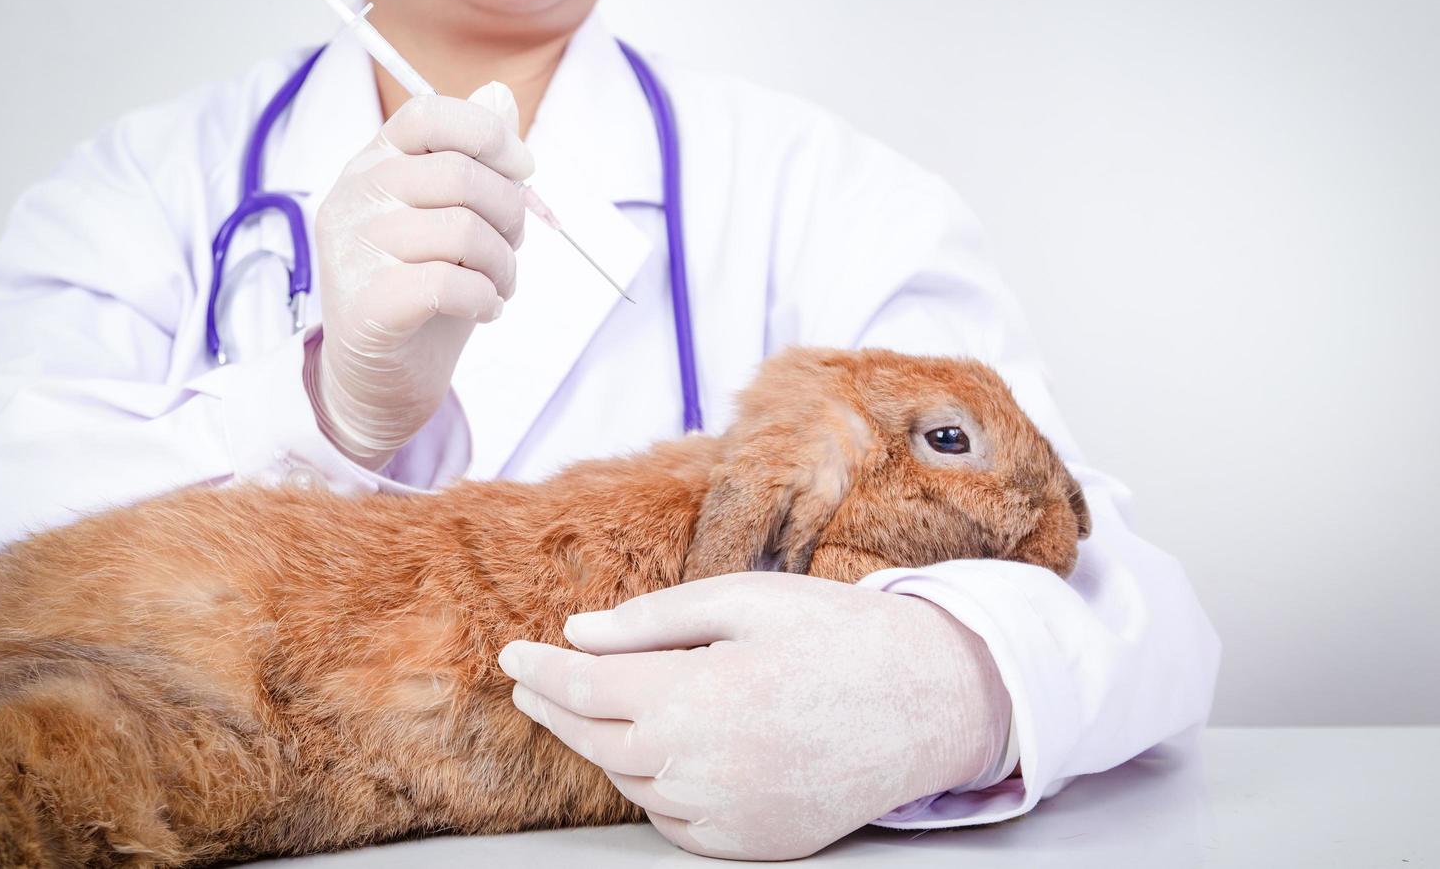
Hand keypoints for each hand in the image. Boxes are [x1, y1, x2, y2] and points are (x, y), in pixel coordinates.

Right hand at [309, 83, 532, 467]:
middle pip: (458, 174)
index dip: (489, 134)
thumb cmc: (421, 291)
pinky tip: (483, 310)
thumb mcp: (451, 217)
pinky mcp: (366, 305)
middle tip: (513, 249)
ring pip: (463, 230)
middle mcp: (353, 197)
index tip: (524, 170)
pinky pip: (450, 283)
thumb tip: (501, 93)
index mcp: (371, 164)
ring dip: (503, 264)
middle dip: (510, 213)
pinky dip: (484, 298)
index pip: (427, 114)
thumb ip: (473, 159)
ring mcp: (353, 251)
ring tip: (499, 286)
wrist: (378, 379)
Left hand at [498, 572, 1011, 859]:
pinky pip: (675, 819)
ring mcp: (728, 816)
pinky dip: (652, 785)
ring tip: (593, 708)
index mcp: (695, 698)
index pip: (585, 689)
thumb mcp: (745, 599)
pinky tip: (655, 753)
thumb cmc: (838, 636)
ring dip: (605, 744)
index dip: (540, 671)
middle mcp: (701, 769)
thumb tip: (579, 632)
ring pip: (633, 783)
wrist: (932, 702)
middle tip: (533, 682)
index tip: (512, 655)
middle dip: (557, 709)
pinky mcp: (752, 844)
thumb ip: (652, 620)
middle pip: (597, 742)